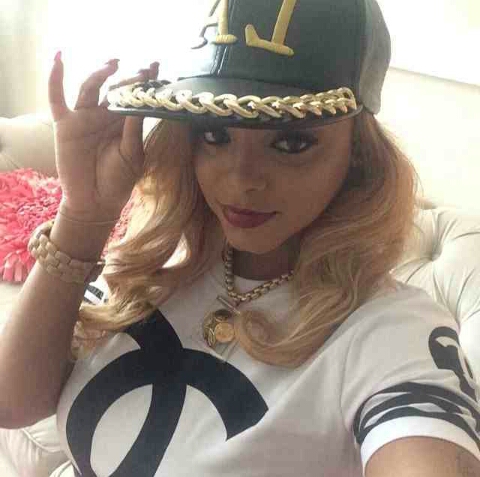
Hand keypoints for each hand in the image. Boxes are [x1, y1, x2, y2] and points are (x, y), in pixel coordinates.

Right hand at [48, 53, 159, 220]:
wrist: (97, 202)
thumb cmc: (118, 180)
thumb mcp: (132, 154)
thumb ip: (133, 130)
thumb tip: (139, 104)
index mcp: (123, 123)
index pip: (134, 97)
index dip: (144, 82)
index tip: (157, 67)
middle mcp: (104, 117)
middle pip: (115, 89)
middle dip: (130, 78)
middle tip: (145, 70)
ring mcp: (84, 119)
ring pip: (91, 88)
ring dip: (101, 73)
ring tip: (115, 64)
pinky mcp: (66, 125)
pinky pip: (57, 99)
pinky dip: (55, 79)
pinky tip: (58, 59)